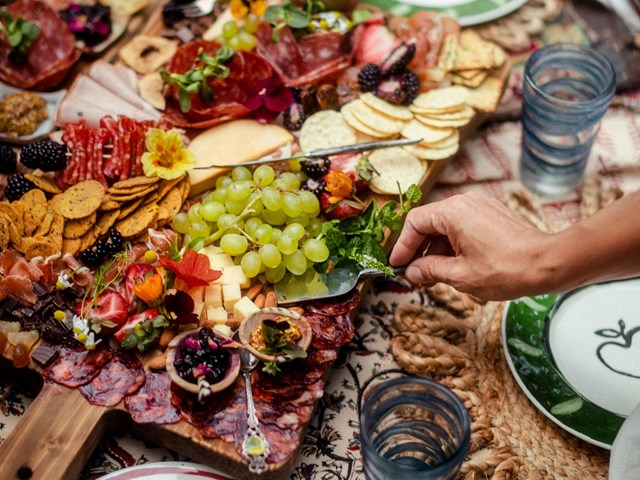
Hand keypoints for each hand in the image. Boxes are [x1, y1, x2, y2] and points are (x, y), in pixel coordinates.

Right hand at [390, 192, 551, 299]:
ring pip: (446, 225)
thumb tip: (413, 273)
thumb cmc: (507, 269)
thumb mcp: (461, 276)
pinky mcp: (491, 214)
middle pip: (430, 222)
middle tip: (414, 273)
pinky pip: (462, 225)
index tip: (397, 264)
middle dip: (420, 249)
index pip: (415, 223)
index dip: (403, 245)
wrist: (548, 263)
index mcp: (453, 212)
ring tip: (434, 275)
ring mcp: (480, 206)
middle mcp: (465, 202)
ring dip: (436, 249)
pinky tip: (454, 265)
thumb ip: (430, 271)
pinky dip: (453, 244)